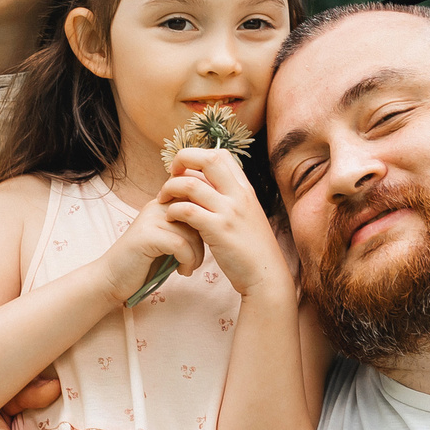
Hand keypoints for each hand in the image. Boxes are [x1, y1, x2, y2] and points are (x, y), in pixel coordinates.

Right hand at [101, 188, 207, 303]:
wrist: (111, 278)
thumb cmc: (144, 262)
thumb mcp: (168, 241)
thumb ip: (186, 229)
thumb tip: (213, 227)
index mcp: (162, 203)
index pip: (197, 201)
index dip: (207, 223)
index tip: (205, 244)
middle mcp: (156, 206)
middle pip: (198, 215)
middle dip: (204, 241)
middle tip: (196, 260)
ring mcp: (150, 219)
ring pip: (192, 232)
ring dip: (196, 255)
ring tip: (188, 268)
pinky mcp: (147, 236)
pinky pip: (181, 245)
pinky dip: (187, 261)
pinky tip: (182, 272)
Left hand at [159, 149, 288, 298]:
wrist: (266, 275)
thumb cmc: (253, 249)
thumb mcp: (246, 216)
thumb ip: (230, 199)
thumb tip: (206, 186)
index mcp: (245, 189)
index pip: (220, 154)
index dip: (198, 156)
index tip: (185, 170)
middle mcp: (238, 194)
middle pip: (207, 158)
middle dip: (182, 159)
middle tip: (170, 175)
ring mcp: (229, 211)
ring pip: (190, 184)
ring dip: (170, 188)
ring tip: (163, 200)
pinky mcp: (218, 230)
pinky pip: (187, 210)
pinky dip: (173, 211)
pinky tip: (170, 218)